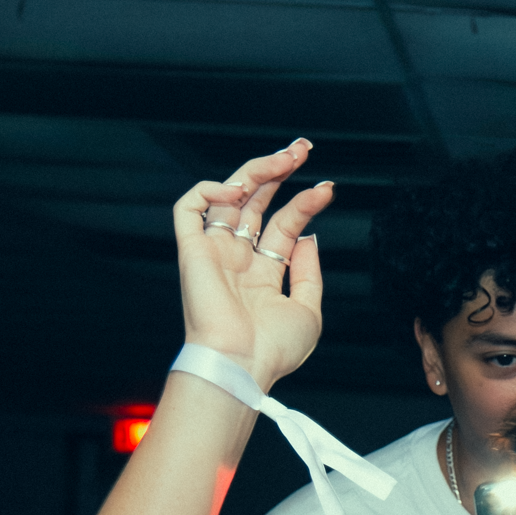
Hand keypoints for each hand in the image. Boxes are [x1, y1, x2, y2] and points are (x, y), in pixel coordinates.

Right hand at [173, 139, 333, 390]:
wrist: (240, 365)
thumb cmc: (272, 350)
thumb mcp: (307, 310)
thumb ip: (309, 273)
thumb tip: (307, 235)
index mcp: (262, 275)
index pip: (283, 226)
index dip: (304, 203)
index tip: (327, 189)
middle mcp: (237, 260)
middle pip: (255, 203)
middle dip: (277, 172)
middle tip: (302, 149)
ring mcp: (214, 253)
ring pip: (228, 196)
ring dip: (256, 171)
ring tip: (285, 157)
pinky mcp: (192, 250)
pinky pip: (188, 208)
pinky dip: (210, 189)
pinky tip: (241, 189)